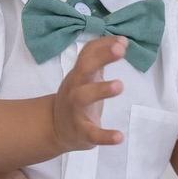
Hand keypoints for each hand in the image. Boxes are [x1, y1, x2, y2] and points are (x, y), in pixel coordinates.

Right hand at [51, 36, 126, 152]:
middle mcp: (75, 88)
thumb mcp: (85, 76)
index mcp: (78, 74)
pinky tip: (119, 136)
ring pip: (84, 97)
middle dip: (101, 58)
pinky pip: (92, 133)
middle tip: (120, 51)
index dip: (104, 45)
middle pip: (84, 69)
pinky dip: (104, 136)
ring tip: (119, 85)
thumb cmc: (76, 96)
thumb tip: (122, 41)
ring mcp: (76, 110)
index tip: (123, 41)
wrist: (54, 127)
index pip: (87, 54)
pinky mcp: (81, 131)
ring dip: (101, 89)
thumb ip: (100, 59)